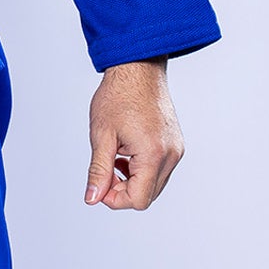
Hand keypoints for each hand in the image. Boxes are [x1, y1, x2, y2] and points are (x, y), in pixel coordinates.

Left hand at [85, 59, 183, 210]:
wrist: (138, 68)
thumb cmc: (118, 96)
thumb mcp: (101, 136)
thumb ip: (98, 170)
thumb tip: (92, 198)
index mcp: (154, 154)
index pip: (138, 199)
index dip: (114, 199)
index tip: (100, 183)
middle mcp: (171, 155)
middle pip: (147, 196)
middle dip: (123, 190)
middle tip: (104, 169)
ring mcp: (176, 150)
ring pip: (154, 184)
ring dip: (132, 179)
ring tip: (115, 156)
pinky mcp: (175, 144)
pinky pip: (160, 170)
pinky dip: (141, 169)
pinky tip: (126, 152)